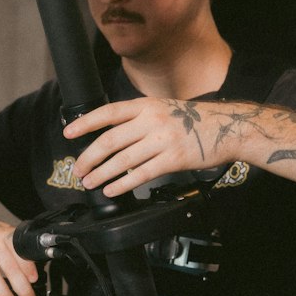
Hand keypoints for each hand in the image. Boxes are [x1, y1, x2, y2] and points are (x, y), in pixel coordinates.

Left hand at [65, 97, 225, 197]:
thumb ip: (138, 119)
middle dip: (89, 157)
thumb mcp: (162, 109)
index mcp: (146, 105)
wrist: (227, 128)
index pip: (108, 112)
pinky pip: (141, 175)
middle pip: (110, 140)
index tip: (68, 133)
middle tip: (78, 169)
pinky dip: (122, 184)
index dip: (86, 123)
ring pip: (122, 160)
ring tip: (89, 182)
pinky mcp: (173, 160)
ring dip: (101, 173)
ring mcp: (163, 140)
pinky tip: (111, 190)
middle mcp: (152, 120)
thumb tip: (108, 136)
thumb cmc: (192, 121)